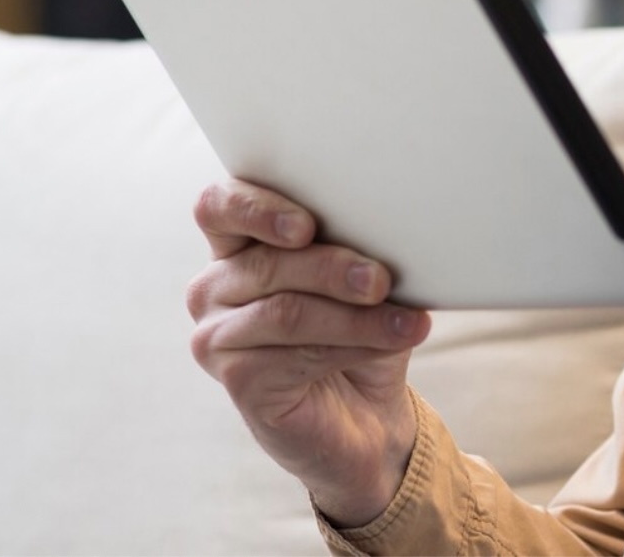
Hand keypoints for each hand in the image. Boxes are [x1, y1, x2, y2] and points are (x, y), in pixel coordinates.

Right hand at [188, 180, 430, 526]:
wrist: (369, 415)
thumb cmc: (362, 329)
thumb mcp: (363, 278)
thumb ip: (356, 246)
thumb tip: (390, 224)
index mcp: (239, 246)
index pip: (219, 207)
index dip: (255, 208)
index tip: (306, 226)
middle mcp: (215, 288)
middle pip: (267, 263)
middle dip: (334, 269)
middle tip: (384, 280)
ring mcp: (216, 338)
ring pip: (286, 312)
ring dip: (355, 317)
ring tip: (408, 321)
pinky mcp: (237, 381)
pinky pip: (294, 356)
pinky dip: (352, 347)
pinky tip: (390, 343)